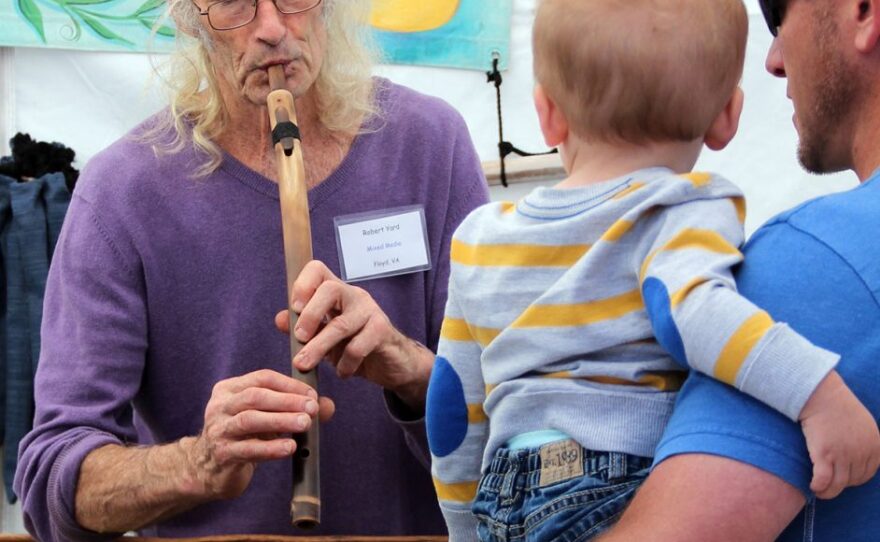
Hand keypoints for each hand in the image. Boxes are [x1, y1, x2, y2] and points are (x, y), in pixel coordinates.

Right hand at [187, 369, 334, 499]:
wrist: (210, 470)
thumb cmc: (244, 437)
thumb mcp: (267, 418)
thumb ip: (296, 409)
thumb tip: (327, 406)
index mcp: (230, 389)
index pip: (262, 378)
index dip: (289, 385)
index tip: (312, 394)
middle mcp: (220, 406)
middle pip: (255, 396)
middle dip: (287, 401)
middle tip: (312, 408)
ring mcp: (218, 430)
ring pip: (250, 420)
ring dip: (281, 421)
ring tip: (304, 424)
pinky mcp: (222, 454)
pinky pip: (248, 449)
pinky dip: (271, 448)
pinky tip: (290, 448)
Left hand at [274, 260, 432, 409]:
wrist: (391, 362)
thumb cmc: (354, 345)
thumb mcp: (324, 337)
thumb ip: (302, 328)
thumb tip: (280, 318)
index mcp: (336, 292)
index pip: (318, 270)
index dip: (303, 284)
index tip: (294, 308)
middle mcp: (354, 295)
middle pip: (330, 289)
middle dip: (309, 315)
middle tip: (298, 338)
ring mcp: (370, 311)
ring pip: (341, 324)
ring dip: (318, 347)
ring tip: (304, 365)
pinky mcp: (382, 331)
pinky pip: (358, 347)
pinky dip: (344, 364)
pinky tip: (342, 373)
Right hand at [799, 370, 879, 498]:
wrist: (821, 393)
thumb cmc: (837, 404)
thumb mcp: (863, 423)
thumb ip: (865, 441)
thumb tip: (858, 456)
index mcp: (874, 446)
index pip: (867, 473)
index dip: (853, 479)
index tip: (842, 478)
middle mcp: (862, 453)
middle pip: (852, 480)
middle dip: (840, 484)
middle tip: (828, 482)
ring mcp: (843, 454)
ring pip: (838, 484)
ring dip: (828, 492)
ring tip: (819, 491)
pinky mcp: (824, 454)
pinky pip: (823, 480)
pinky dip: (818, 486)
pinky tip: (812, 486)